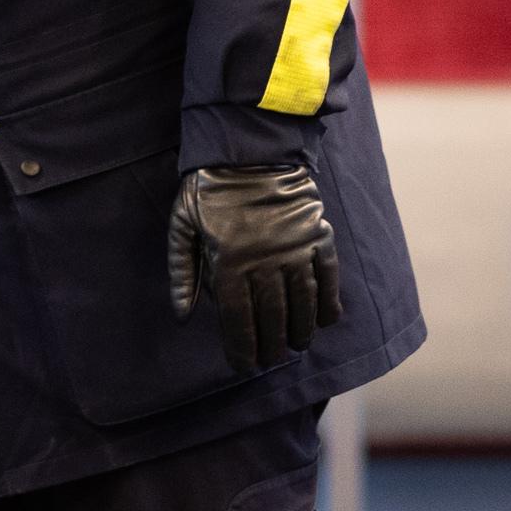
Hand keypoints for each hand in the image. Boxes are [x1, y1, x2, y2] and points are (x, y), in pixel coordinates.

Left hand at [166, 162, 343, 374]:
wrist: (249, 145)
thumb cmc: (208, 188)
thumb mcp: (181, 226)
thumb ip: (182, 272)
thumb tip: (182, 316)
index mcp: (227, 262)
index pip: (237, 320)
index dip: (242, 348)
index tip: (245, 365)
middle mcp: (264, 261)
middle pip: (271, 318)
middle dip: (271, 346)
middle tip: (271, 361)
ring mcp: (294, 248)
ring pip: (302, 303)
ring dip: (301, 330)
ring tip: (298, 346)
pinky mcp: (317, 235)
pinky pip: (327, 277)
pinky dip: (329, 301)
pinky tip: (326, 320)